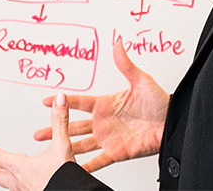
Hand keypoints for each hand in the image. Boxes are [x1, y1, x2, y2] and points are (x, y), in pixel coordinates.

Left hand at [0, 94, 76, 190]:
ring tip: (10, 169)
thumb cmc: (65, 179)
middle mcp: (20, 183)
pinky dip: (20, 184)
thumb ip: (60, 122)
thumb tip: (59, 100)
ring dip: (7, 176)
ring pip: (8, 185)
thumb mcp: (63, 146)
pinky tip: (30, 181)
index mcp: (21, 167)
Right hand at [33, 39, 169, 172]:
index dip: (62, 102)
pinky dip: (86, 167)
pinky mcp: (117, 153)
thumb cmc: (161, 102)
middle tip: (38, 133)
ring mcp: (109, 139)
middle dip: (55, 129)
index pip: (79, 103)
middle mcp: (104, 122)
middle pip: (74, 126)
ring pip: (81, 144)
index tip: (46, 101)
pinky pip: (98, 161)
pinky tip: (73, 169)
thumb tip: (118, 42)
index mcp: (106, 104)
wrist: (173, 123)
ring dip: (65, 147)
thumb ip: (126, 64)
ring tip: (49, 152)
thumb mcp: (141, 81)